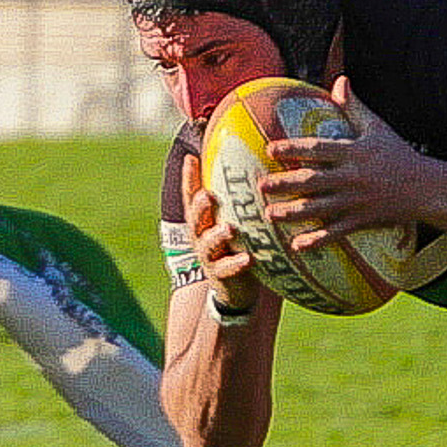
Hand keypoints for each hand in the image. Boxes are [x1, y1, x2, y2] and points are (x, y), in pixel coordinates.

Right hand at [183, 151, 258, 311]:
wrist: (237, 287)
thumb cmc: (240, 244)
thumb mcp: (238, 220)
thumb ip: (241, 197)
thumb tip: (257, 161)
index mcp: (203, 220)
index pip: (192, 196)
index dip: (189, 179)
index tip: (192, 158)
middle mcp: (201, 236)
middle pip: (195, 218)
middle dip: (200, 207)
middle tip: (209, 195)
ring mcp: (209, 257)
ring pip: (208, 244)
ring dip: (217, 235)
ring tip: (229, 229)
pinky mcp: (221, 277)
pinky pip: (227, 269)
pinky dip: (236, 264)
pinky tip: (248, 259)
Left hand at [260, 76, 428, 249]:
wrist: (428, 188)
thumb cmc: (400, 155)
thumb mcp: (377, 128)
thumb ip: (354, 106)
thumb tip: (340, 80)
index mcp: (353, 152)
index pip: (317, 149)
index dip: (293, 149)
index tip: (270, 150)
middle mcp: (352, 177)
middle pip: (312, 180)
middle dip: (285, 184)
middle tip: (260, 186)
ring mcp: (356, 201)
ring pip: (319, 208)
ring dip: (293, 212)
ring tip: (269, 215)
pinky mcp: (363, 220)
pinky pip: (336, 232)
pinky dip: (317, 240)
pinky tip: (298, 245)